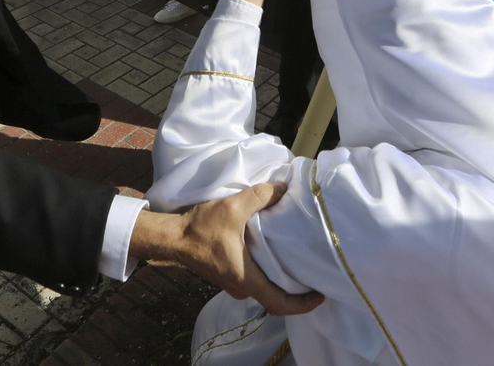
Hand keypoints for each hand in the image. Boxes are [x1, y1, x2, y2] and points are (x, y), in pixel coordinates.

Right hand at [132, 183, 323, 315]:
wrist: (172, 238)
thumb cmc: (201, 228)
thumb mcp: (233, 208)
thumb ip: (261, 196)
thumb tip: (284, 188)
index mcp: (247, 279)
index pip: (281, 304)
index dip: (303, 304)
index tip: (321, 295)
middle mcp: (241, 287)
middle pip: (275, 299)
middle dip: (297, 294)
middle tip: (315, 278)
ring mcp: (232, 284)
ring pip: (264, 289)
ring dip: (281, 282)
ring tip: (299, 264)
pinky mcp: (227, 275)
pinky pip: (254, 281)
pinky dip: (268, 275)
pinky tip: (274, 255)